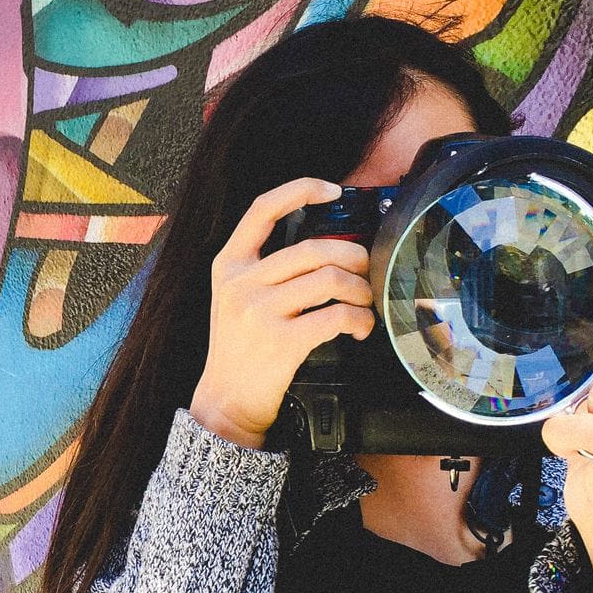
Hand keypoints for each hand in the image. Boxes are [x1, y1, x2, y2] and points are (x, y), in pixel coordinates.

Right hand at [190, 178, 375, 448]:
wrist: (226, 401)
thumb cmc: (239, 349)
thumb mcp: (235, 298)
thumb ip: (265, 269)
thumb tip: (327, 249)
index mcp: (228, 265)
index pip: (262, 209)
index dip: (300, 191)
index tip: (332, 192)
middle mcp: (241, 283)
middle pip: (313, 248)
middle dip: (352, 257)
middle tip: (366, 270)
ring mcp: (260, 312)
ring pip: (329, 280)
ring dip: (360, 290)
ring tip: (365, 303)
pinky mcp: (282, 341)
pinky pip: (335, 317)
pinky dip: (358, 320)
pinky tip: (360, 328)